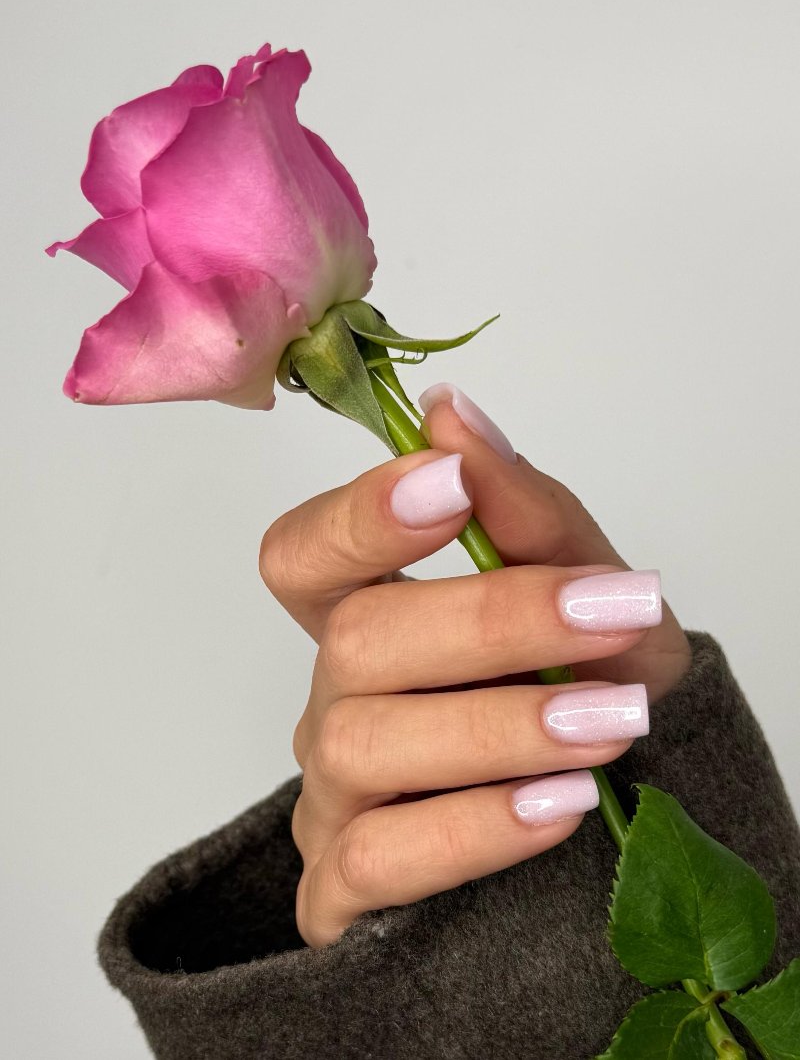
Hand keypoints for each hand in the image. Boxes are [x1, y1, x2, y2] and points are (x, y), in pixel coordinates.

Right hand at [259, 385, 690, 946]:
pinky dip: (469, 830)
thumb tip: (452, 414)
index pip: (303, 554)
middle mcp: (335, 697)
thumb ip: (521, 507)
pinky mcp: (348, 887)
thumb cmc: (580, 674)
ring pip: (364, 747)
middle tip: (607, 613)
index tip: (451, 487)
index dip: (359, 518)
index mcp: (366, 613)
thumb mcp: (582, 583)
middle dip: (488, 621)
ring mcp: (334, 796)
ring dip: (497, 726)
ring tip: (607, 720)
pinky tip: (557, 806)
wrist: (618, 796)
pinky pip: (375, 861)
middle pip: (353, 642)